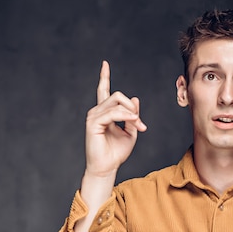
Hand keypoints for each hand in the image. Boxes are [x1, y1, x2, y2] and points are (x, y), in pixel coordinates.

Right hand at [84, 61, 146, 177]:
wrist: (107, 167)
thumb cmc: (116, 152)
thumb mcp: (130, 132)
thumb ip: (133, 116)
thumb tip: (135, 99)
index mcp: (104, 112)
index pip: (103, 90)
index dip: (104, 76)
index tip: (105, 64)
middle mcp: (97, 111)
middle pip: (117, 95)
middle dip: (132, 107)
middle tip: (140, 123)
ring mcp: (93, 116)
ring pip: (116, 102)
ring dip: (131, 113)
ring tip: (138, 125)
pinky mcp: (93, 123)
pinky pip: (113, 112)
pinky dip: (125, 116)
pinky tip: (132, 122)